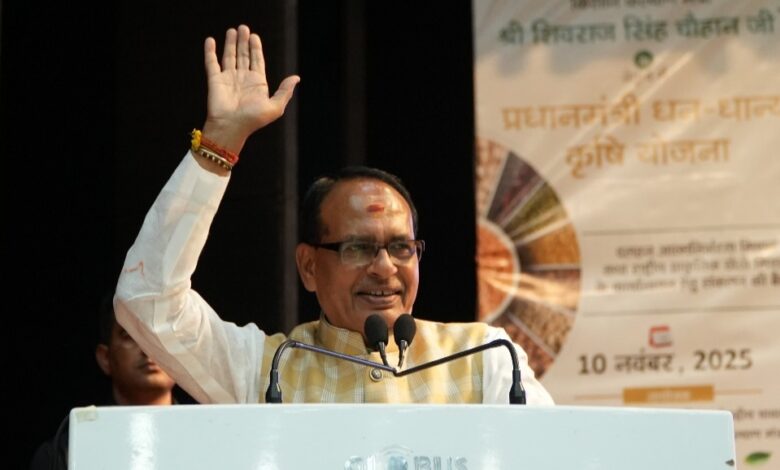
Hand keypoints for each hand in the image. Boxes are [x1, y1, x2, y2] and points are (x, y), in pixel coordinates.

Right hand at [202, 25, 298, 154]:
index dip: (256, 48)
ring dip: (230, 43)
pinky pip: (212, 63)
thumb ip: (285, 92)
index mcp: (257, 83)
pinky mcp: (215, 80)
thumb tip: (296, 77)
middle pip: (243, 55)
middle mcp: (242, 79)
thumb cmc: (253, 120)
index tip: (254, 36)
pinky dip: (210, 52)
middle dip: (243, 42)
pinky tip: (211, 40)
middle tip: (243, 28)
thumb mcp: (275, 107)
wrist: (231, 127)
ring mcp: (228, 79)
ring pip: (229, 56)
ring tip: (233, 30)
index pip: (257, 60)